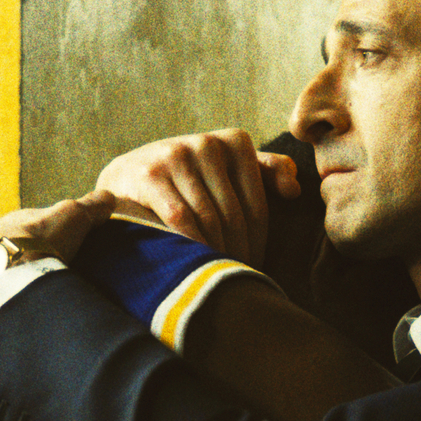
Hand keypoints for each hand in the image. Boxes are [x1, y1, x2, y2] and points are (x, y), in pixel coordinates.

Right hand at [95, 129, 300, 264]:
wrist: (126, 177)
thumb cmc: (189, 180)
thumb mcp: (227, 171)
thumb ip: (265, 173)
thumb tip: (294, 190)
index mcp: (234, 141)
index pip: (256, 206)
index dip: (257, 243)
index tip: (253, 266)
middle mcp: (208, 142)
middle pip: (233, 215)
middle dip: (237, 252)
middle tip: (235, 279)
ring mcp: (177, 155)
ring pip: (209, 219)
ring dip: (215, 253)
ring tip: (217, 275)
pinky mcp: (150, 174)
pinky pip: (181, 219)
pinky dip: (191, 245)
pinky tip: (193, 263)